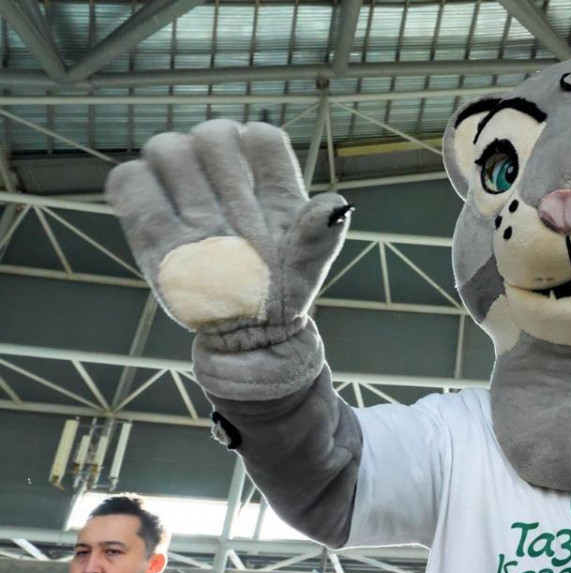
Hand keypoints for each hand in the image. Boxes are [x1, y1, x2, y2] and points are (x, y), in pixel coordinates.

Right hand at [105, 119, 350, 348]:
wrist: (250, 332)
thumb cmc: (282, 294)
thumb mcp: (308, 267)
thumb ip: (320, 234)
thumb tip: (334, 205)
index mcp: (272, 190)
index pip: (262, 138)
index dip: (258, 148)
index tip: (261, 189)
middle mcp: (229, 185)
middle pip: (210, 134)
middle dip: (215, 159)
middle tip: (223, 204)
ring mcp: (190, 200)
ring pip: (167, 148)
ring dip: (176, 170)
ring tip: (195, 217)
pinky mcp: (153, 226)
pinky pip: (129, 181)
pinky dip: (135, 186)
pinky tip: (162, 221)